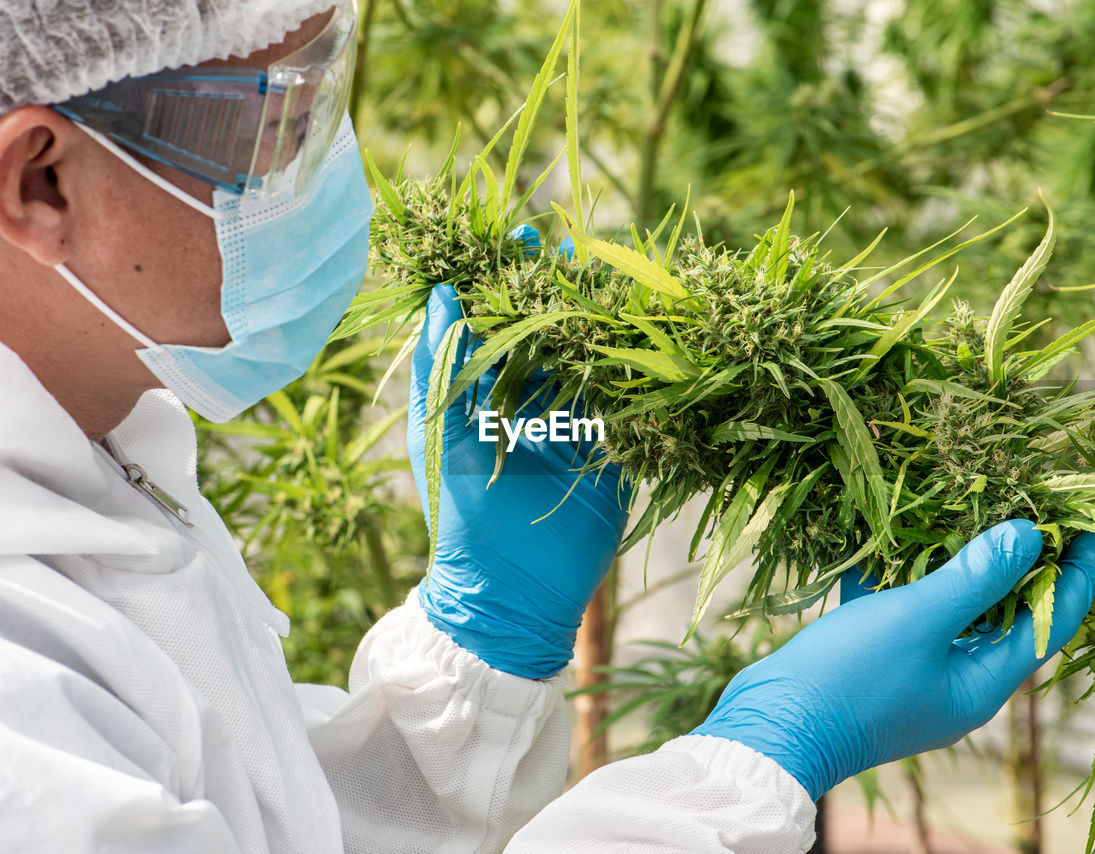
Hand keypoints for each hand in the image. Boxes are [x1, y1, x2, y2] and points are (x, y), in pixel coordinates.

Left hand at [407, 229, 632, 678]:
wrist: (506, 591)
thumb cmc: (460, 515)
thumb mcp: (441, 434)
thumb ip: (442, 366)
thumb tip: (441, 294)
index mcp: (488, 395)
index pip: (502, 322)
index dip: (510, 280)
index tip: (520, 235)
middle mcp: (534, 404)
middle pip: (552, 333)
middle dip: (562, 292)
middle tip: (574, 247)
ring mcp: (576, 429)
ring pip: (592, 363)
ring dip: (601, 324)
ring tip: (613, 276)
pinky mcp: (612, 456)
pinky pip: (626, 407)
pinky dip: (636, 375)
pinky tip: (648, 336)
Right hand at [691, 519, 1094, 799]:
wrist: (769, 728)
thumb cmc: (851, 678)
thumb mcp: (918, 620)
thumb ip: (974, 578)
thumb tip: (1029, 536)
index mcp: (983, 682)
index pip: (1052, 620)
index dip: (1080, 571)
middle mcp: (959, 682)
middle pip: (1008, 614)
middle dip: (1023, 559)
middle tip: (1038, 504)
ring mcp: (917, 674)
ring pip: (955, 610)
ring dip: (961, 562)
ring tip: (972, 507)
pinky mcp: (879, 664)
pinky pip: (907, 611)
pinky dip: (906, 575)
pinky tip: (893, 534)